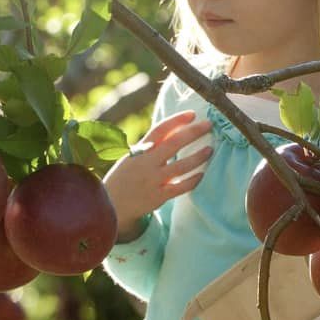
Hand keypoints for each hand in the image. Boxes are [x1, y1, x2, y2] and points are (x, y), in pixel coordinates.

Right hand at [103, 109, 212, 236]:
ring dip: (198, 157)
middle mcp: (147, 163)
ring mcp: (154, 180)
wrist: (110, 205)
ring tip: (210, 150)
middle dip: (193, 132)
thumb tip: (174, 129)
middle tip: (208, 125)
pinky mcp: (159, 196)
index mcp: (139, 150)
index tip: (192, 114)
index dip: (177, 120)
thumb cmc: (124, 177)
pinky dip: (193, 180)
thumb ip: (151, 146)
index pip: (160, 129)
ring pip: (182, 166)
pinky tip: (202, 174)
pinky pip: (181, 187)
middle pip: (174, 143)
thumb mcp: (132, 157)